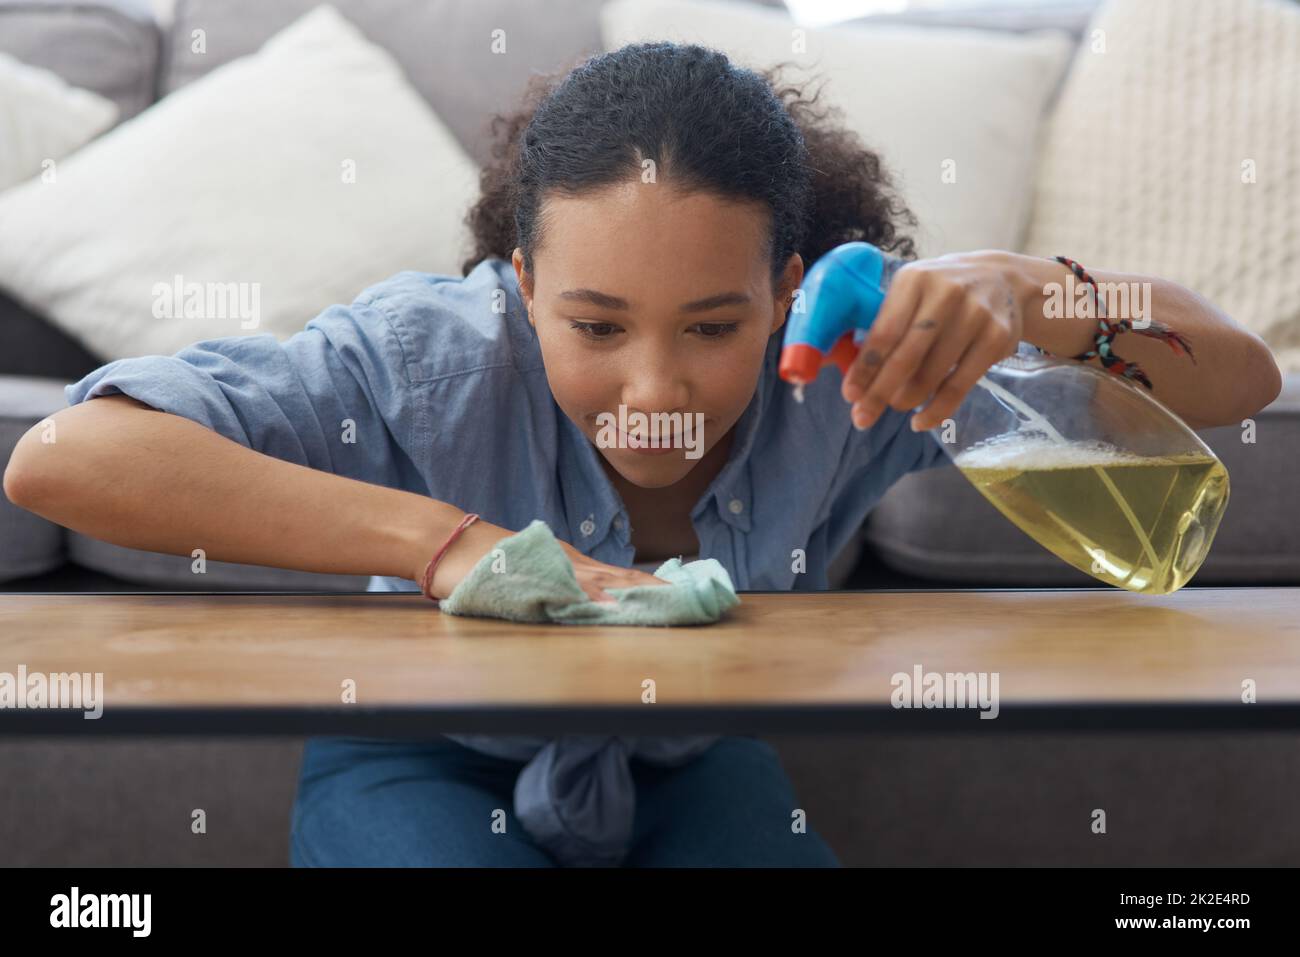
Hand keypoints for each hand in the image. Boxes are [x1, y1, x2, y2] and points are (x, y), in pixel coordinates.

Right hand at [419, 517, 666, 601]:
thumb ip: (559, 588)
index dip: (657, 587)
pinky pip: (571, 591)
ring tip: (672, 605)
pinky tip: (615, 608)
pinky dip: (595, 599)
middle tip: (697, 603)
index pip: (624, 578)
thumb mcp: (531, 575)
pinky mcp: (534, 579)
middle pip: (626, 580)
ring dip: (639, 596)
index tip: (689, 595)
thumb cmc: (486, 563)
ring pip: (607, 584)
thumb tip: (590, 608)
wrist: (449, 542)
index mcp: (574, 564)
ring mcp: (555, 570)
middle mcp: (572, 565)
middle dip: (661, 593)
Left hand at [842, 251, 1023, 431]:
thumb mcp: (913, 293)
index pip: (885, 332)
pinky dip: (938, 410)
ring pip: (932, 374)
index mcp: (914, 280)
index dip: (866, 368)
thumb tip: (857, 375)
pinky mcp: (997, 337)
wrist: (1004, 280)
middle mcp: (946, 294)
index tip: (850, 394)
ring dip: (908, 399)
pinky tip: (921, 421)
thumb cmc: (942, 293)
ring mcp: (975, 315)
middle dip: (880, 392)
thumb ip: (886, 324)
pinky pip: (960, 385)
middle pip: (907, 356)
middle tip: (862, 417)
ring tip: (896, 406)